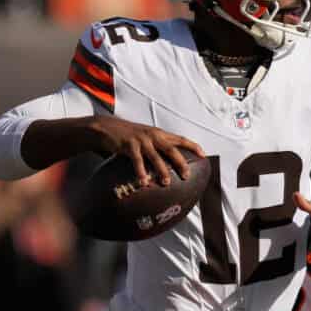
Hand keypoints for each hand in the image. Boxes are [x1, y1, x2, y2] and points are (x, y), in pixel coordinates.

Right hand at [88, 116, 204, 186]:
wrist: (106, 127)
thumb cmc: (127, 136)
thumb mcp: (145, 138)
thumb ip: (156, 147)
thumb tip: (166, 164)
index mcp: (159, 133)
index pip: (180, 139)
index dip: (192, 146)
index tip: (203, 155)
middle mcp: (153, 135)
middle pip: (171, 149)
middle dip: (180, 163)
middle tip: (186, 175)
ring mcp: (141, 140)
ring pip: (156, 156)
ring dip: (162, 170)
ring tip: (166, 182)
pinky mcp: (129, 145)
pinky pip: (137, 161)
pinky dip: (141, 172)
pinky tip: (144, 182)